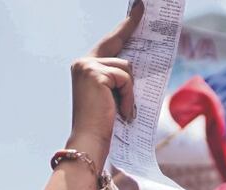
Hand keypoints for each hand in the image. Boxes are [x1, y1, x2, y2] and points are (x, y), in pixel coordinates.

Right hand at [67, 0, 144, 166]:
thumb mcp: (112, 95)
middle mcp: (82, 62)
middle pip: (119, 48)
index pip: (110, 42)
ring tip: (122, 110)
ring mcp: (87, 66)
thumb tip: (137, 65)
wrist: (90, 140)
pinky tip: (121, 112)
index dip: (124, 26)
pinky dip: (128, 97)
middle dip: (130, 26)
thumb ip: (119, 78)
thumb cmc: (104, 123)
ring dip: (130, 92)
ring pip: (127, 68)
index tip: (138, 9)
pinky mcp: (95, 73)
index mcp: (85, 66)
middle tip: (142, 5)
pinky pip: (126, 79)